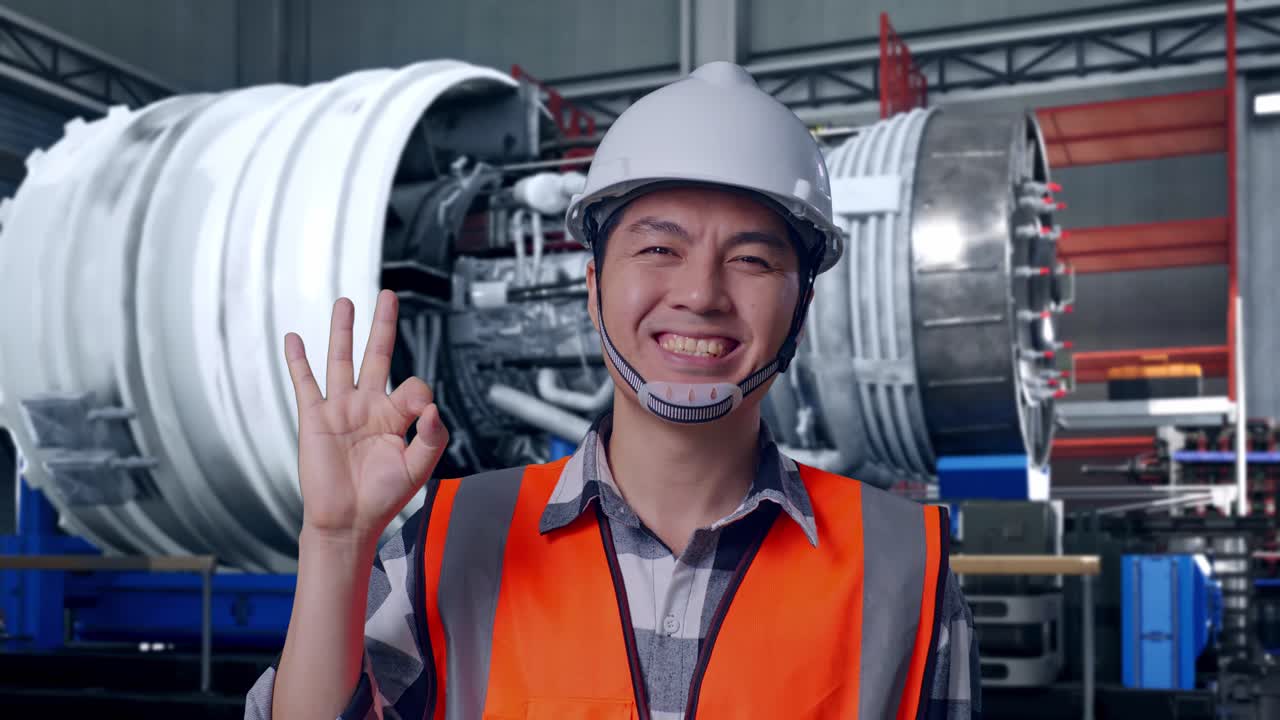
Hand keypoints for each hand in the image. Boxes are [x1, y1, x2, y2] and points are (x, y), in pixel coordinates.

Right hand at [283, 290, 447, 545]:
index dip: (420, 392)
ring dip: (342, 331)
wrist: (348, 521)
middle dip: (382, 325)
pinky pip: (305, 383)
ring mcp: (340, 409)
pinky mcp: (314, 418)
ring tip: (345, 302)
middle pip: (377, 355)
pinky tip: (293, 338)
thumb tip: (434, 406)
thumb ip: (433, 436)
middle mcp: (369, 406)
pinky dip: (298, 360)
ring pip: (341, 360)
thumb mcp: (419, 467)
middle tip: (388, 296)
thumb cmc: (384, 498)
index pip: (413, 385)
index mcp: (396, 416)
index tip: (423, 410)